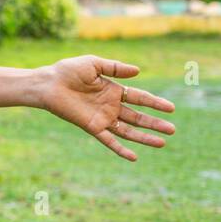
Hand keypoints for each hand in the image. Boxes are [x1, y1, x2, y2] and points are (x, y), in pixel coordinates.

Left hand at [37, 55, 175, 161]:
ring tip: (162, 143)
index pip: (139, 98)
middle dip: (155, 123)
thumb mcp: (94, 64)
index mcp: (113, 91)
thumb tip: (138, 71)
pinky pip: (108, 140)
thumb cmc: (67, 71)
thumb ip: (115, 68)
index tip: (171, 108)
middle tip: (172, 129)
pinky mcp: (91, 127)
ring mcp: (102, 118)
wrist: (48, 84)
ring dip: (144, 137)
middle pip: (138, 117)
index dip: (155, 103)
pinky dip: (121, 149)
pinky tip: (134, 157)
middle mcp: (110, 106)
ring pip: (128, 131)